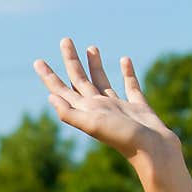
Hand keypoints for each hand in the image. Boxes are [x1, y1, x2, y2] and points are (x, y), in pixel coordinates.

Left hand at [34, 37, 179, 164]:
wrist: (153, 151)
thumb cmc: (123, 138)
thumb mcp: (92, 125)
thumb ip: (71, 113)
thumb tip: (50, 97)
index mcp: (86, 111)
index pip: (63, 90)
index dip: (49, 77)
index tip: (37, 61)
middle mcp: (99, 108)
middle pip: (80, 80)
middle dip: (71, 61)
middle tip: (65, 40)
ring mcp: (118, 107)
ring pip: (102, 81)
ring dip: (95, 65)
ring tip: (91, 47)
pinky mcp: (137, 106)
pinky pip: (130, 85)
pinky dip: (127, 73)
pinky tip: (124, 60)